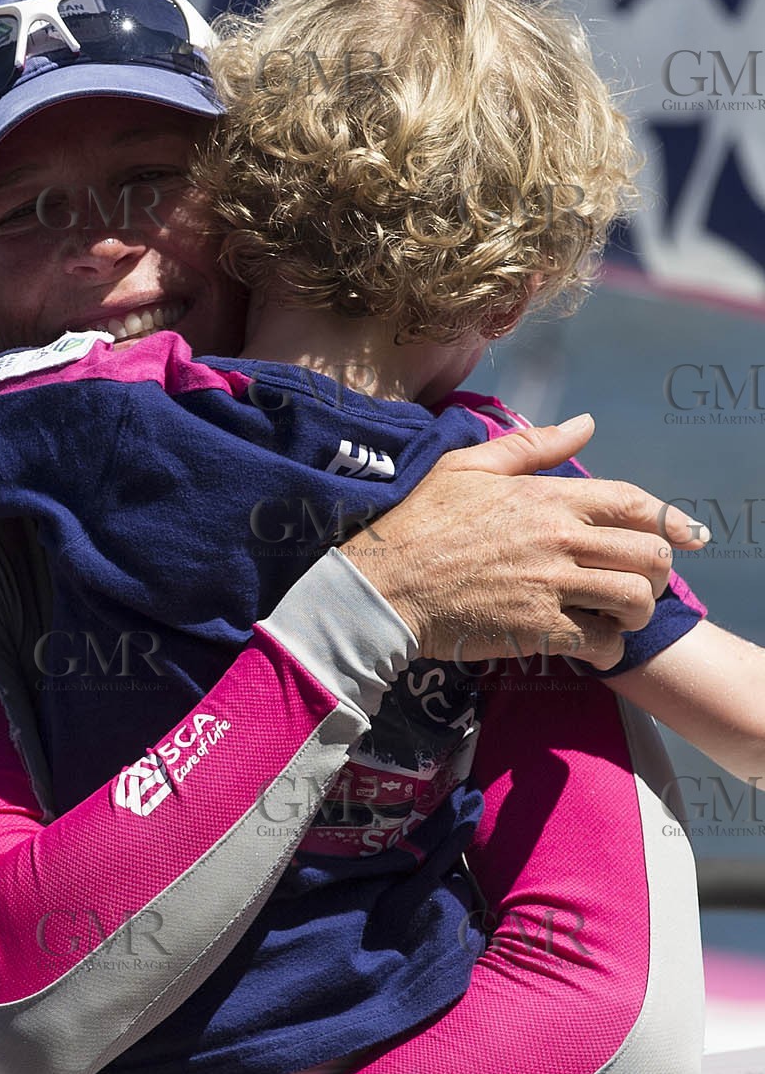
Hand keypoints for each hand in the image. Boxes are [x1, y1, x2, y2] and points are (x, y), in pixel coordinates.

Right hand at [341, 413, 707, 670]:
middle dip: (658, 572)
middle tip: (641, 584)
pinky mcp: (535, 629)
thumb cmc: (418, 522)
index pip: (633, 503)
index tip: (692, 537)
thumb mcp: (468, 465)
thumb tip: (586, 423)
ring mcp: (549, 585)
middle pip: (648, 554)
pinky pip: (600, 643)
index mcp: (545, 496)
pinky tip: (596, 648)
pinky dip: (609, 650)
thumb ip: (533, 445)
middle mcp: (557, 538)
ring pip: (633, 599)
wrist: (382, 586)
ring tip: (618, 617)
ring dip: (636, 613)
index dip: (673, 521)